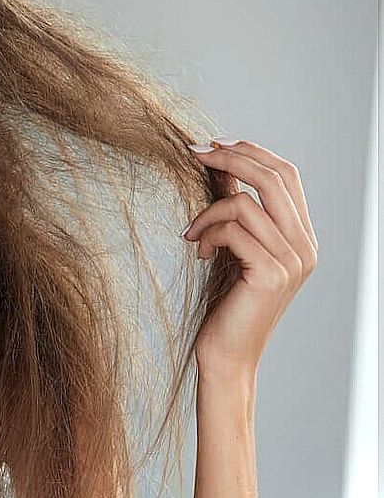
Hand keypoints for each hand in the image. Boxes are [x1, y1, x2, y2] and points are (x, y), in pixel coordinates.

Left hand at [182, 137, 318, 378]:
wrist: (226, 354)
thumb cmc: (226, 302)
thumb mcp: (233, 245)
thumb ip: (234, 207)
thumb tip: (219, 164)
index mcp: (302, 236)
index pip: (286, 174)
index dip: (250, 150)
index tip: (212, 143)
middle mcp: (305, 246)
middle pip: (273, 177)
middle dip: (229, 157)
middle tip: (192, 153)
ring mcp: (293, 261)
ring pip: (245, 203)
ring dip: (206, 212)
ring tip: (192, 234)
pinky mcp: (272, 274)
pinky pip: (233, 229)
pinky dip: (207, 233)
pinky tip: (199, 252)